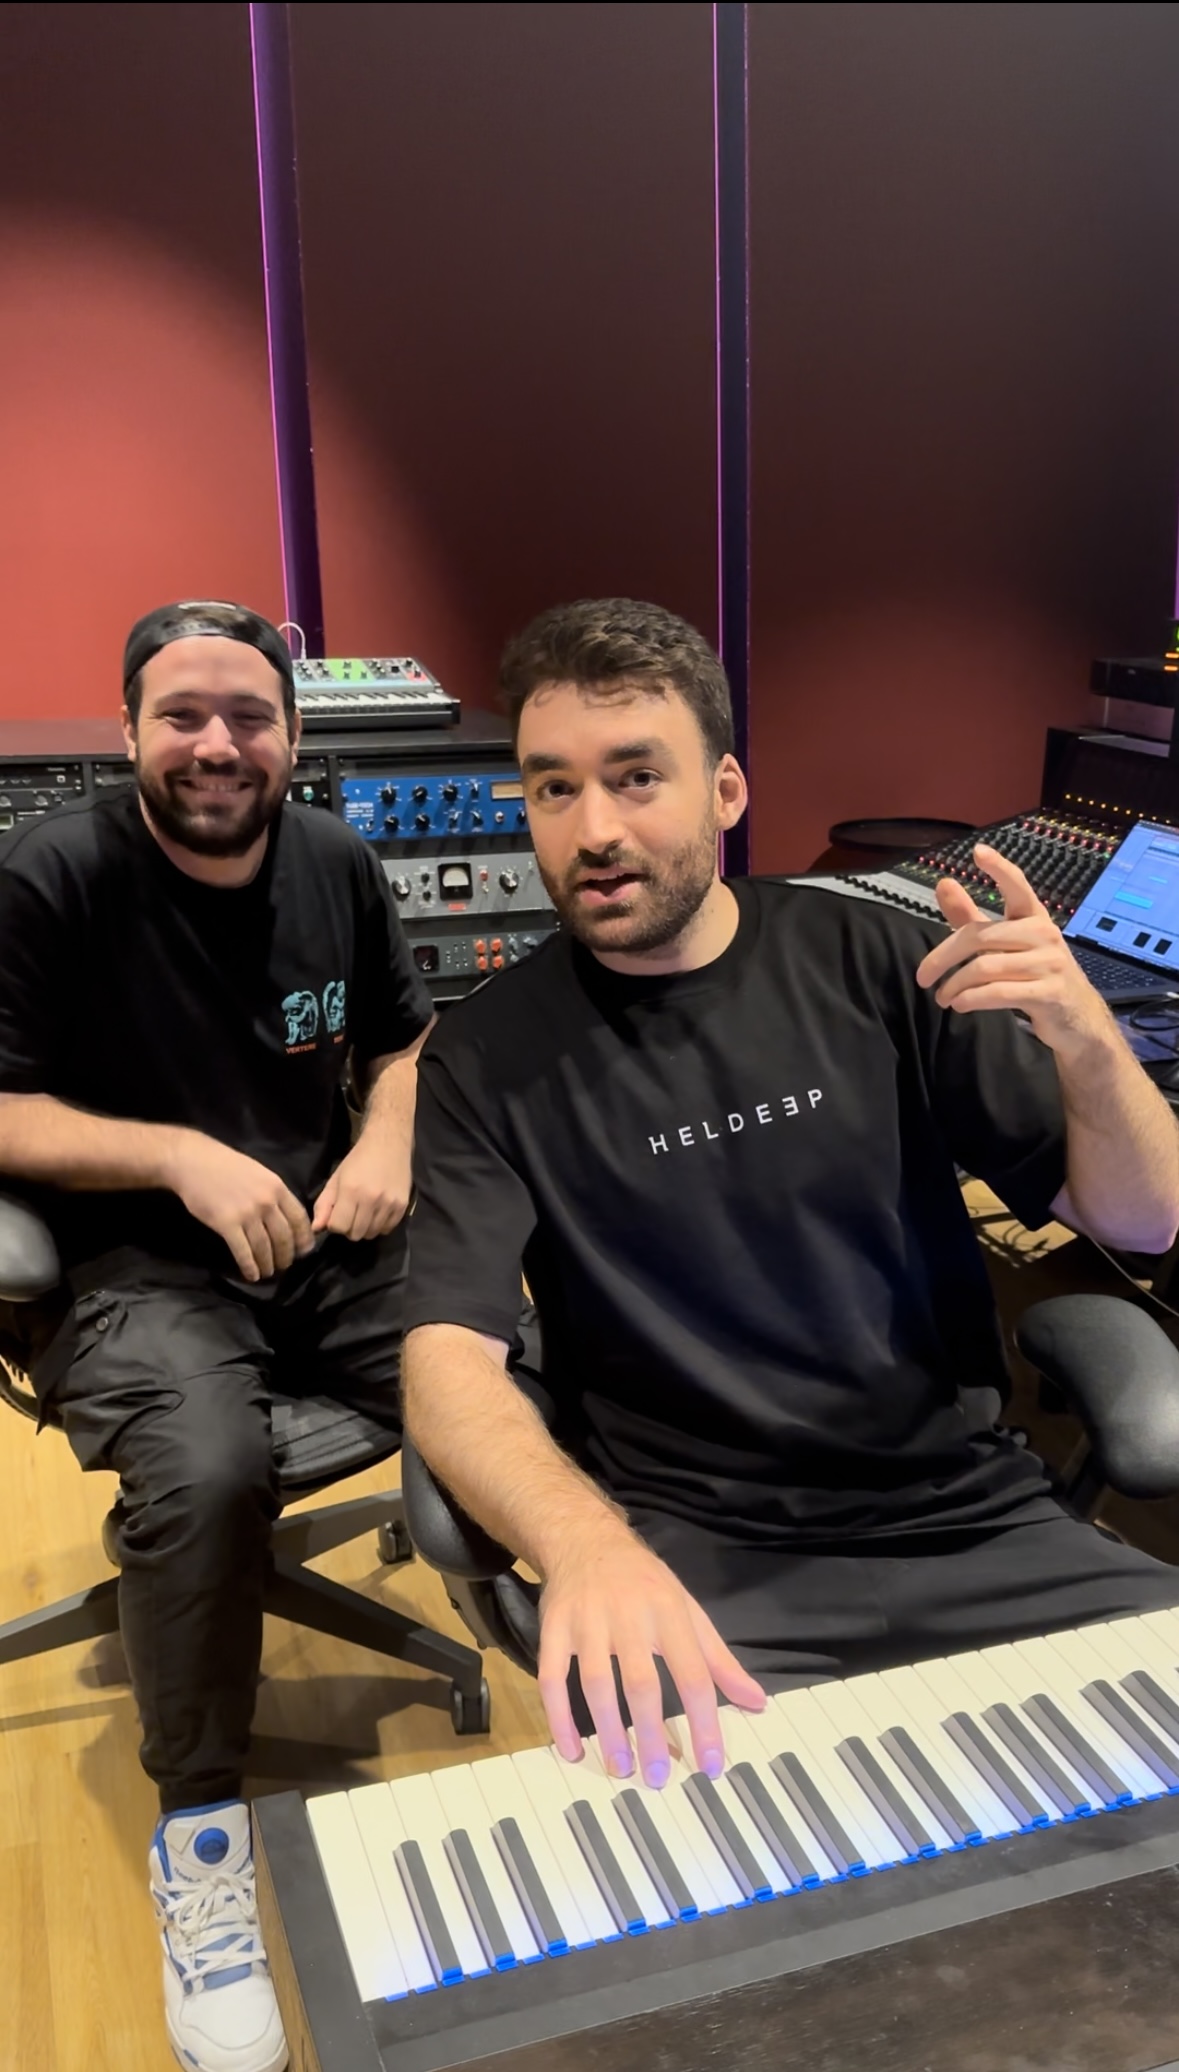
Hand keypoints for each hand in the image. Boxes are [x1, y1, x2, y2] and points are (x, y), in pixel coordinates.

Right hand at [165, 1131, 313, 1281]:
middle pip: (284, 1237)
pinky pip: (243, 1251)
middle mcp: (266, 1202)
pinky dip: (249, 1266)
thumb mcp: (259, 1173)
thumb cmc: (225, 1165)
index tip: (303, 1251)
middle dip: (286, 1256)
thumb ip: (273, 1193)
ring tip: (268, 1273)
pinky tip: (251, 1275)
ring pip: (264, 1247)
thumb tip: (285, 1216)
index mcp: (277, 1187)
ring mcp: (247, 1213)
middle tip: (284, 1266)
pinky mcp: (226, 1224)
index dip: (303, 1238)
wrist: (193, 1162)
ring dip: (267, 1264)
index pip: (299, 1218)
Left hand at [311, 1134, 410, 1240]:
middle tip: (352, 1213)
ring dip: (365, 1227)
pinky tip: (378, 1212)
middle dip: (349, 1227)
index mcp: (351, 1191)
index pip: (338, 1227)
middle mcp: (371, 1200)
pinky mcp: (403, 1206)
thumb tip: (316, 1229)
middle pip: (355, 1234)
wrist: (388, 1143)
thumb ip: (324, 1204)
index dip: (335, 1223)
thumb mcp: (336, 1179)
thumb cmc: (358, 1159)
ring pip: (371, 1234)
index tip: (338, 1214)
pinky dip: (380, 1225)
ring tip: (365, 1211)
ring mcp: (389, 1204)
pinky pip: (388, 1229)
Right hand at [538, 1525, 765, 1787]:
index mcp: (669, 1613)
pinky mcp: (553, 1628)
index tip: (710, 1766)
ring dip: (607, 1731)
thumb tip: (756, 1703)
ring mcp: (587, 1622)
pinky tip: (571, 1749)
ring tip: (620, 1768)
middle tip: (659, 1777)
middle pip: (641, 1683)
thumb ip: (720, 1661)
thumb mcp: (689, 1611)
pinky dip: (558, 1717)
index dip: (704, 1722)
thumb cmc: (645, 1582)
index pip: (693, 1674)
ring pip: (596, 1683)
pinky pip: (552, 1678)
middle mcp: (629, 1617)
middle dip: (651, 1734)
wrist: (586, 1539)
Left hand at [915, 843, 1110, 1057]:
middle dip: (943, 958)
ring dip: (955, 986)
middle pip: (979, 936)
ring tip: (943, 997)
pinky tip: (959, 1005)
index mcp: (1033, 917)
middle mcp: (1044, 934)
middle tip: (923, 976)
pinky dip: (972, 999)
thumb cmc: (1033, 974)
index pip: (1017, 886)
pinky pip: (998, 992)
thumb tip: (943, 883)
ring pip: (985, 968)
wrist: (1075, 1017)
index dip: (999, 868)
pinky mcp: (1049, 993)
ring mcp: (1049, 964)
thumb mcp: (1003, 944)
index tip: (979, 851)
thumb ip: (971, 916)